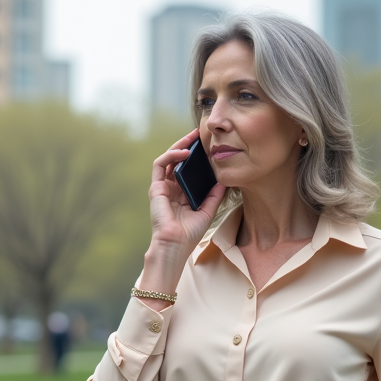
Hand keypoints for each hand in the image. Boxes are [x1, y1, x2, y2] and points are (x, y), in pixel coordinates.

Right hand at [136, 130, 226, 308]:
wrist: (175, 246)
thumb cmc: (189, 234)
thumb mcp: (207, 210)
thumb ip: (215, 195)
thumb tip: (225, 180)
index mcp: (182, 194)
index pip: (188, 169)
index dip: (196, 157)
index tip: (209, 147)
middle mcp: (171, 188)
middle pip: (178, 161)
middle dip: (188, 146)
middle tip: (200, 135)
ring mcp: (162, 187)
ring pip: (168, 159)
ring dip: (179, 146)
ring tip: (192, 138)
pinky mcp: (156, 188)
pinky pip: (160, 165)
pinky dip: (171, 155)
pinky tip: (184, 152)